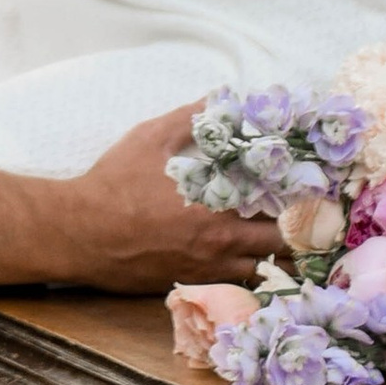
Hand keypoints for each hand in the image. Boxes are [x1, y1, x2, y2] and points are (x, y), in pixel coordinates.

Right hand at [64, 101, 282, 296]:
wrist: (77, 232)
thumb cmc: (114, 184)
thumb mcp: (150, 139)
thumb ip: (190, 118)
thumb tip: (220, 97)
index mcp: (217, 216)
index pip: (279, 220)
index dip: (298, 208)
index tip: (308, 194)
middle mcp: (217, 252)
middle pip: (277, 254)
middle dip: (292, 235)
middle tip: (296, 215)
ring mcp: (202, 274)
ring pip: (257, 276)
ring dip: (270, 258)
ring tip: (273, 237)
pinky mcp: (184, 285)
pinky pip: (230, 287)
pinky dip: (244, 273)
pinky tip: (240, 255)